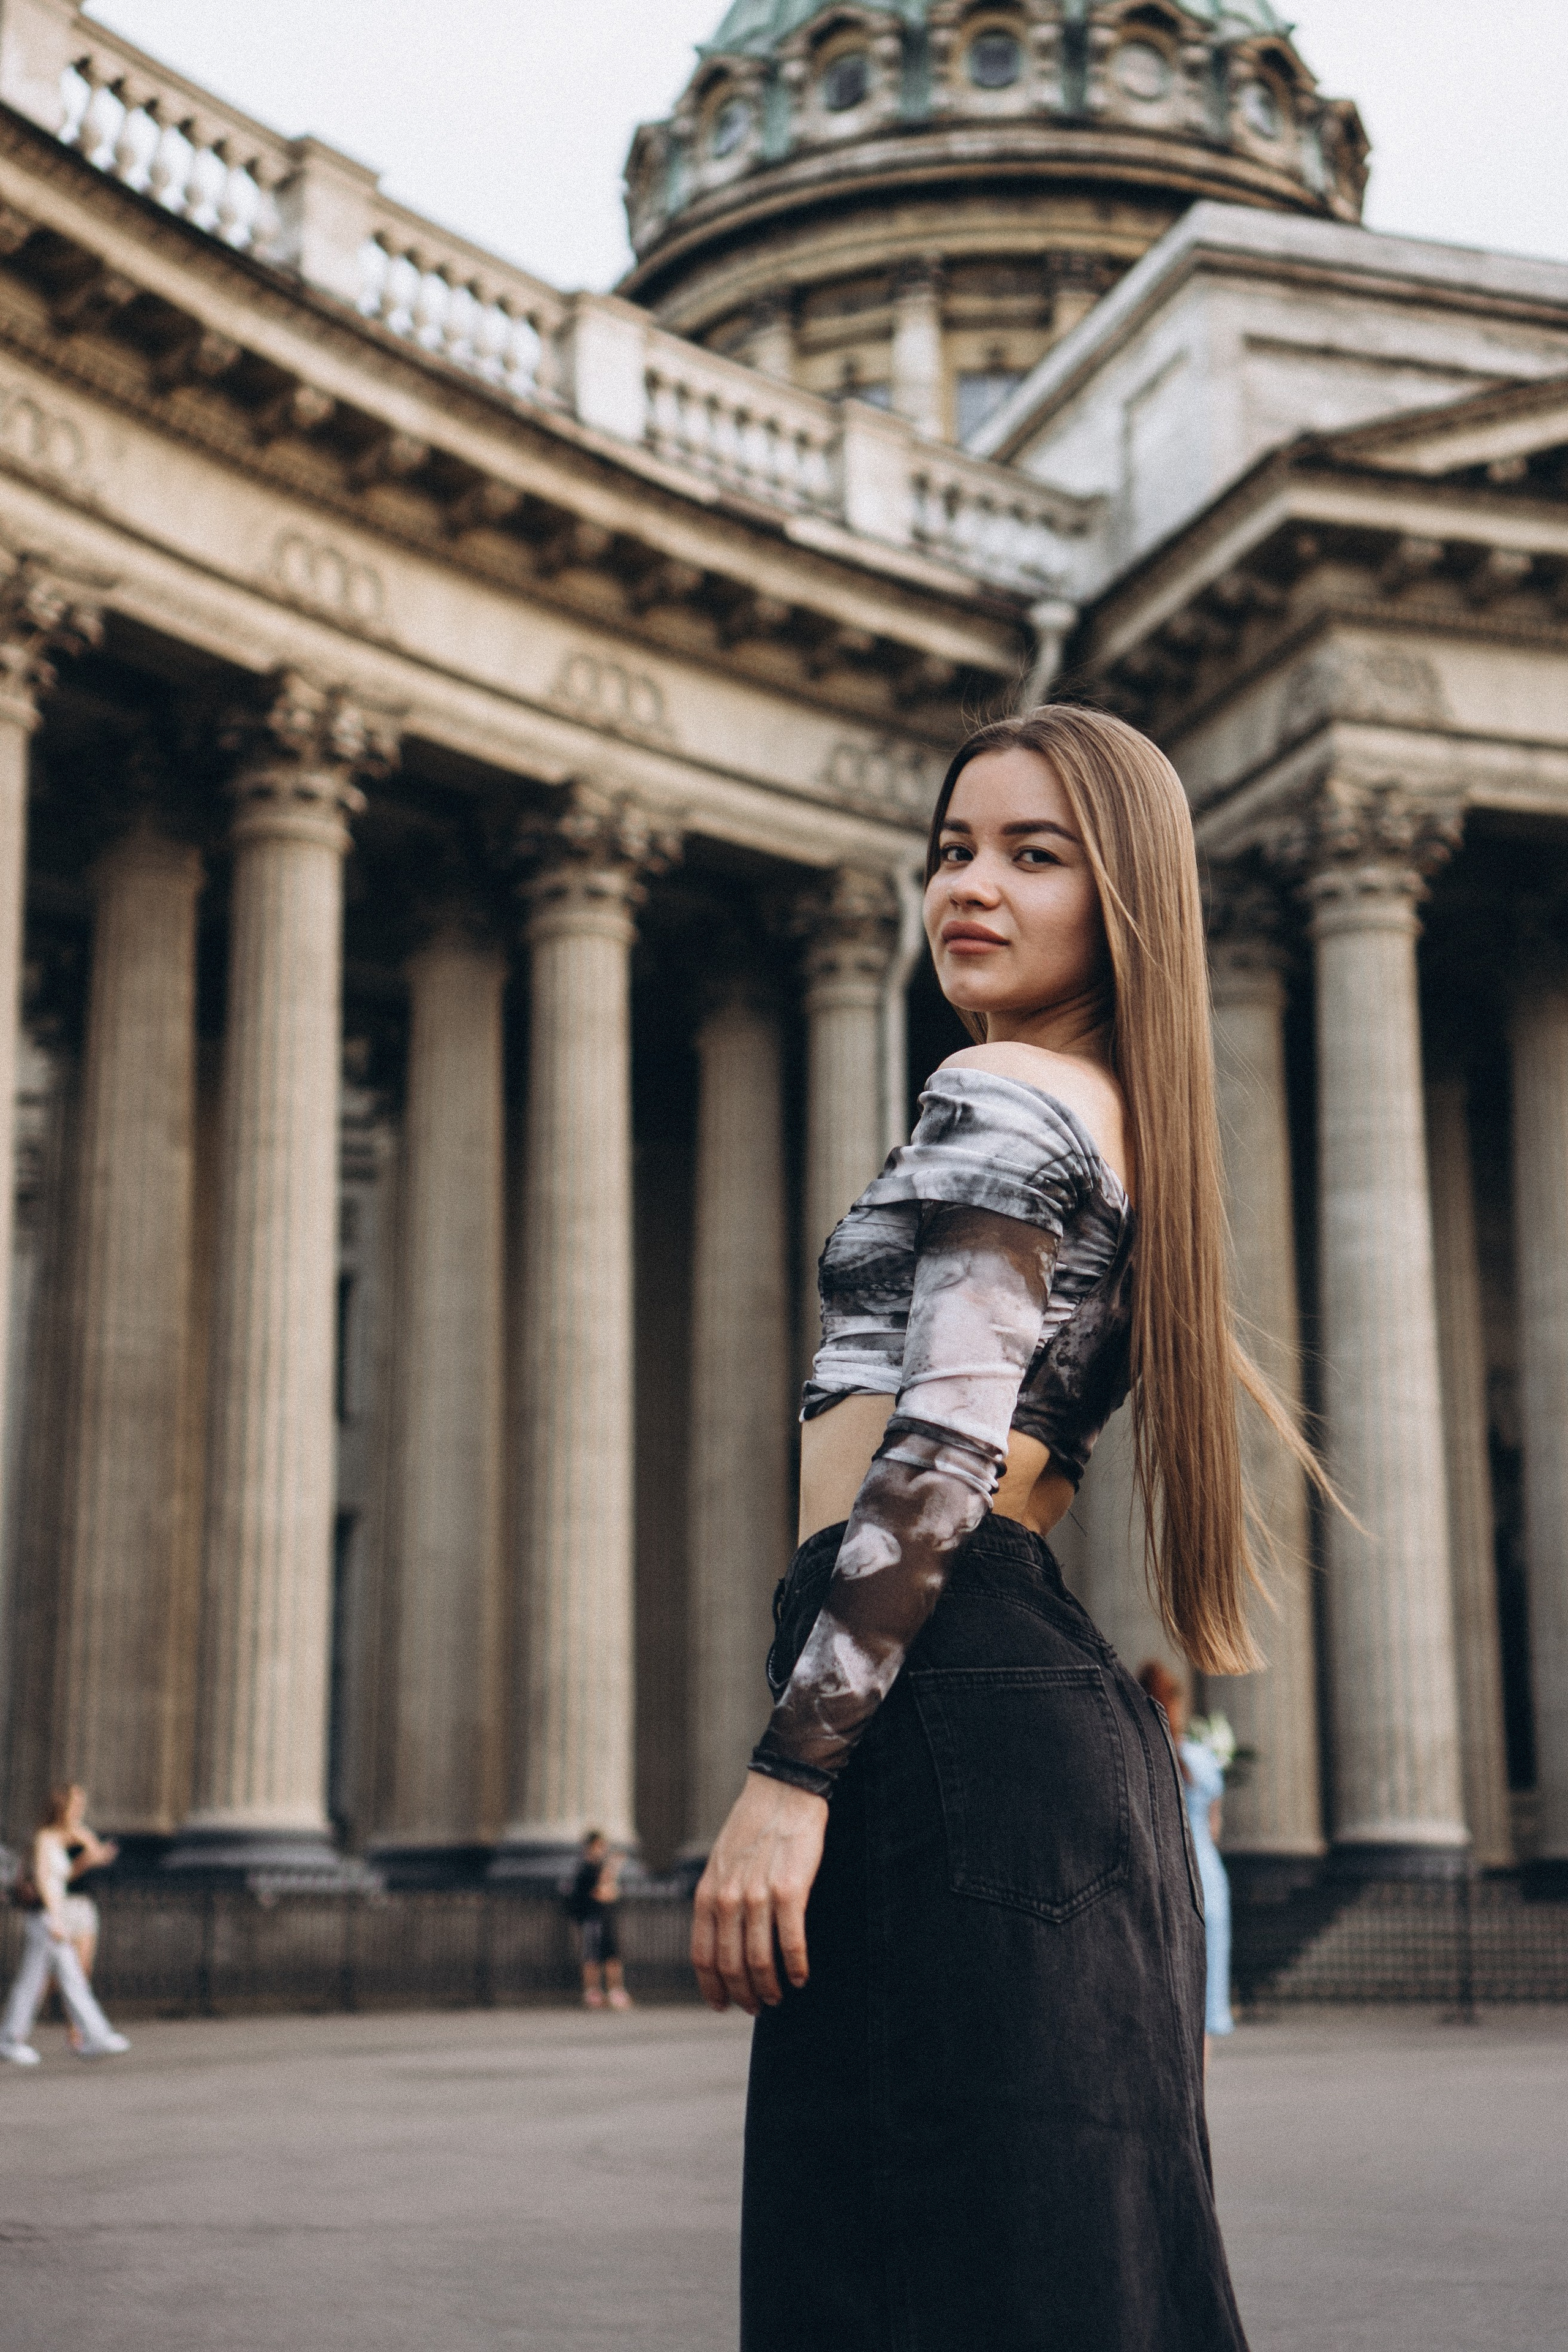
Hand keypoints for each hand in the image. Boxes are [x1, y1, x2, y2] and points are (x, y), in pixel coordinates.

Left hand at [691, 1773, 827, 2016]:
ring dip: (770, 1987)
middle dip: (743, 1995)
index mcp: (707, 1894)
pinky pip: (791, 1942)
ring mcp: (758, 1896)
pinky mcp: (789, 1891)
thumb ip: (716, 1901)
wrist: (780, 1793)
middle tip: (756, 2007)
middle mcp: (728, 1899)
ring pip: (760, 1961)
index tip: (722, 2005)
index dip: (712, 1988)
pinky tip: (801, 1976)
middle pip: (731, 1966)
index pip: (703, 1957)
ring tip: (779, 1996)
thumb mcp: (719, 1864)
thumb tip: (720, 1942)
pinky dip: (797, 1967)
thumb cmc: (751, 1829)